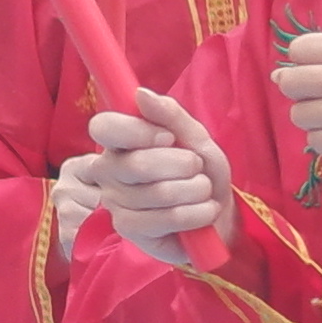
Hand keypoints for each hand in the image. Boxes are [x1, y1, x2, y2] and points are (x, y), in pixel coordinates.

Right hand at [60, 91, 230, 256]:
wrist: (218, 216)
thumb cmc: (202, 173)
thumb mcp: (194, 137)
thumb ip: (170, 114)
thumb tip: (140, 93)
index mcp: (119, 142)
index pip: (104, 127)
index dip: (137, 131)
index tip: (168, 137)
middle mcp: (109, 171)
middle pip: (137, 164)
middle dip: (183, 164)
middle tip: (197, 167)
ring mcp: (115, 202)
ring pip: (159, 193)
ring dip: (196, 190)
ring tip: (203, 191)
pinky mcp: (129, 229)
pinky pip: (167, 218)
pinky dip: (197, 213)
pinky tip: (203, 212)